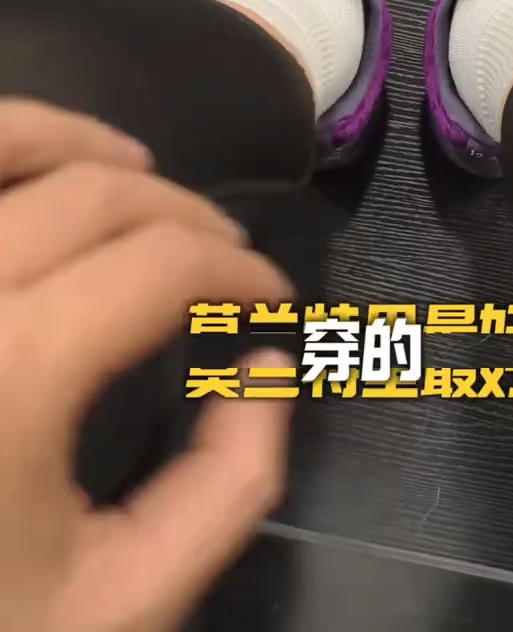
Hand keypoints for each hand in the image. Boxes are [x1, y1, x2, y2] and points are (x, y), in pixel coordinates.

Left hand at [0, 100, 292, 631]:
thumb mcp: (124, 600)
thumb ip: (229, 486)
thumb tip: (266, 369)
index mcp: (16, 370)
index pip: (160, 265)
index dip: (238, 270)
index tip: (271, 297)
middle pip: (93, 195)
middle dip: (185, 216)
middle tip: (226, 256)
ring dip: (82, 141)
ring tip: (140, 171)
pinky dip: (5, 148)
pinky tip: (35, 174)